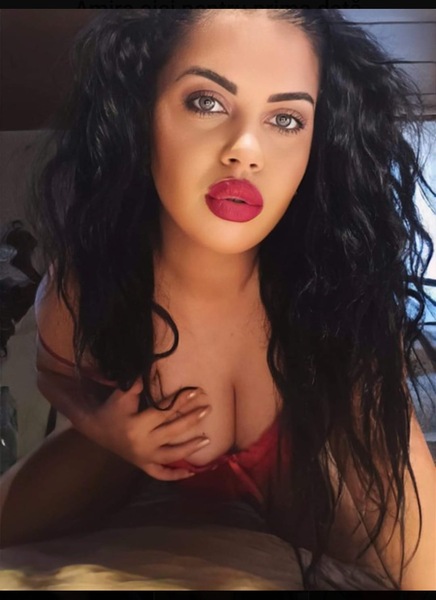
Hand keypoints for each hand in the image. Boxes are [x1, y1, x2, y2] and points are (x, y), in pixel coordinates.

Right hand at [76, 379, 210, 480]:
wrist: (96, 430)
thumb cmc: (111, 410)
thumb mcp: (121, 396)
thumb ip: (137, 385)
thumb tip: (154, 367)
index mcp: (137, 426)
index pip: (164, 412)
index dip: (181, 401)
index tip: (196, 392)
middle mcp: (142, 444)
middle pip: (172, 432)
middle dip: (191, 420)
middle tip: (207, 409)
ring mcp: (143, 457)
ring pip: (171, 456)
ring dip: (190, 448)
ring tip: (207, 440)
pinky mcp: (143, 465)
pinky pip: (160, 474)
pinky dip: (175, 476)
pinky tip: (191, 473)